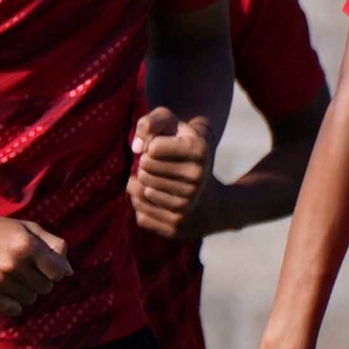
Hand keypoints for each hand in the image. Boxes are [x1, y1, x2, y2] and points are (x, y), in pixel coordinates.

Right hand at [0, 211, 72, 314]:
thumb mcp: (26, 228)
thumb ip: (53, 244)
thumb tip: (69, 272)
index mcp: (25, 244)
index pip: (58, 273)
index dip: (54, 270)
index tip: (43, 265)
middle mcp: (12, 263)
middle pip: (45, 288)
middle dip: (39, 280)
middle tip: (24, 270)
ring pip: (30, 299)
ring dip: (25, 291)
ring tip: (11, 278)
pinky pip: (13, 309)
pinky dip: (13, 303)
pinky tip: (4, 290)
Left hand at [128, 106, 215, 240]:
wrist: (212, 197)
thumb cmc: (181, 149)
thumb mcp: (172, 126)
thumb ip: (151, 123)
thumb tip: (136, 148)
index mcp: (199, 150)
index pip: (153, 148)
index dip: (150, 146)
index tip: (159, 148)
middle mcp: (198, 178)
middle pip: (145, 170)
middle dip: (143, 165)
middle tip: (155, 166)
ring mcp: (188, 204)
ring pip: (140, 191)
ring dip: (139, 183)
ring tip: (154, 180)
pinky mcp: (175, 226)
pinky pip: (140, 213)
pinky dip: (140, 203)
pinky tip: (154, 197)